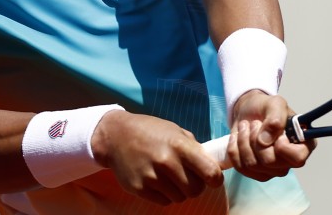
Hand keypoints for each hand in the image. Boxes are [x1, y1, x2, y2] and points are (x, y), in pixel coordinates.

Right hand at [91, 110, 223, 204]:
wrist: (116, 136)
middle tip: (188, 177)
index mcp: (179, 145)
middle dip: (195, 186)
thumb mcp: (175, 131)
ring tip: (170, 177)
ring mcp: (151, 177)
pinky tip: (157, 180)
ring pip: (180, 198)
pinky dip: (164, 194)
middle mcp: (166, 162)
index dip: (215, 179)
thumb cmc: (151, 131)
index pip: (210, 172)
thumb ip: (194, 148)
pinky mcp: (139, 188)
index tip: (213, 178)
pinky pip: (164, 201)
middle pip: (195, 190)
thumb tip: (214, 165)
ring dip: (179, 191)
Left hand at [224, 90, 312, 180]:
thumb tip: (265, 140)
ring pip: (252, 164)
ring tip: (246, 126)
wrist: (248, 111)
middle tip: (254, 123)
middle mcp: (289, 162)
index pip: (298, 158)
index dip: (283, 148)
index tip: (275, 134)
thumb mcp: (275, 103)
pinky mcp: (255, 173)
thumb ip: (276, 117)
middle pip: (269, 162)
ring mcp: (272, 170)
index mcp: (303, 145)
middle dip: (256, 138)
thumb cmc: (266, 107)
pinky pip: (240, 166)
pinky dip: (234, 148)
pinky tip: (238, 137)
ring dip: (244, 141)